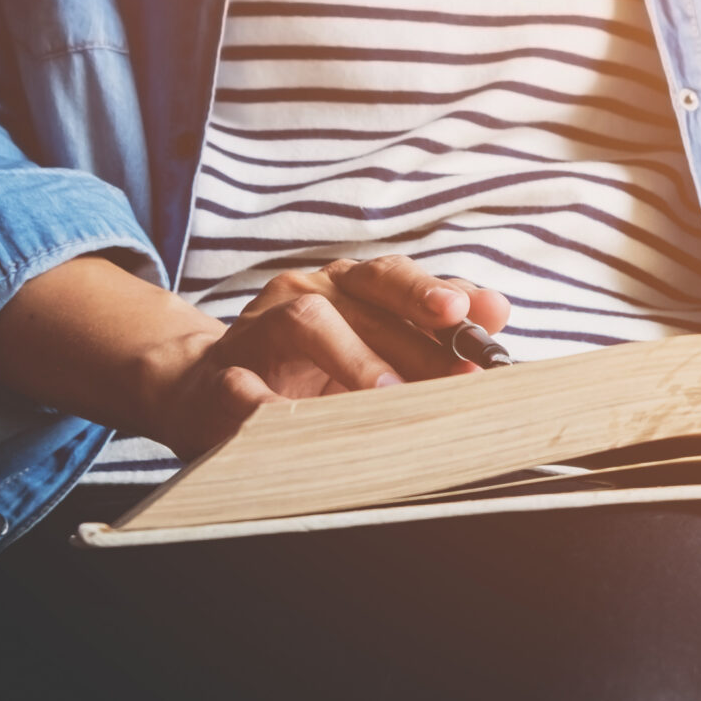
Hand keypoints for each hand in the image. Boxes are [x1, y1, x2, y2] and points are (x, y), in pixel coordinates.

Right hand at [0, 254, 511, 458]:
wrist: (205, 388)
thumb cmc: (309, 369)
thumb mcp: (377, 343)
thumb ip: (433, 329)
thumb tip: (496, 308)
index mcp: (346, 288)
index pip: (396, 278)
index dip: (436, 295)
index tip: (476, 318)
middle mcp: (306, 295)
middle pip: (363, 297)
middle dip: (414, 335)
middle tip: (454, 371)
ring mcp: (260, 332)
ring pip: (308, 322)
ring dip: (354, 358)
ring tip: (390, 394)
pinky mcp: (222, 379)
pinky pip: (244, 386)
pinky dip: (270, 402)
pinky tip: (298, 421)